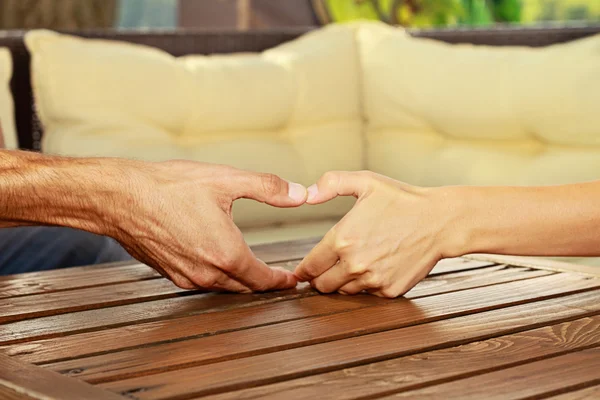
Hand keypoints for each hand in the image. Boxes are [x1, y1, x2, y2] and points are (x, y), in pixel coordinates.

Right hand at [109, 160, 306, 292]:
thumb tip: (302, 194)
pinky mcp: (169, 274)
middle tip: (279, 278)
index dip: (281, 281)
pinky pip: (202, 282)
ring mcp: (186, 277)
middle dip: (264, 283)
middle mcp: (208, 273)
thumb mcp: (226, 180)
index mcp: (227, 254)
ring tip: (254, 271)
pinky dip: (218, 276)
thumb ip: (268, 188)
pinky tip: (219, 262)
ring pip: (224, 287)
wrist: (119, 197)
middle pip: (245, 287)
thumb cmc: (169, 187)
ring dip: (241, 281)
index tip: (292, 282)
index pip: (264, 279)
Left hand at [295, 171, 457, 297]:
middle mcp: (354, 264)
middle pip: (322, 286)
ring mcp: (372, 280)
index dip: (303, 270)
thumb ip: (331, 184)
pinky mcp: (389, 291)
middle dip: (320, 279)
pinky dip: (367, 285)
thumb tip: (307, 194)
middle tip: (324, 271)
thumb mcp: (366, 181)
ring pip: (344, 292)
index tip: (303, 271)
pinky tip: (374, 268)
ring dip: (343, 283)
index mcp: (342, 239)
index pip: (309, 266)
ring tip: (351, 266)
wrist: (440, 221)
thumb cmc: (403, 200)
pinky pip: (368, 294)